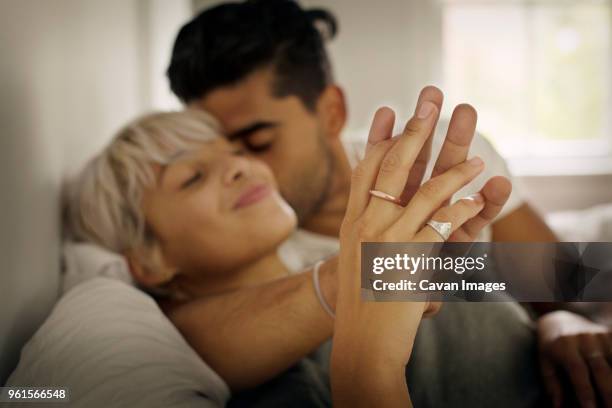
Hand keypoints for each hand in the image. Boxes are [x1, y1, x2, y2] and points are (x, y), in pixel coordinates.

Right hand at [330, 86, 511, 406]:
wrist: (360, 339)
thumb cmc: (359, 299)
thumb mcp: (354, 256)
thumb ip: (364, 226)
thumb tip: (373, 200)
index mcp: (352, 221)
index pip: (365, 168)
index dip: (378, 137)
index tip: (388, 109)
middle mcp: (366, 223)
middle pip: (392, 167)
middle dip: (414, 131)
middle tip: (430, 101)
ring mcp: (387, 239)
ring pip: (423, 192)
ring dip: (455, 172)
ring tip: (478, 158)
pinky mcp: (411, 259)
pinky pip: (442, 226)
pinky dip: (464, 211)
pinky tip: (480, 199)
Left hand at [537, 310, 611, 407]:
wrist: (559, 320)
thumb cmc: (551, 348)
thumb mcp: (545, 363)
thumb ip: (552, 385)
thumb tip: (558, 407)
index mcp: (564, 345)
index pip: (578, 371)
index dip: (586, 391)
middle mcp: (583, 338)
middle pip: (601, 369)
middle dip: (608, 393)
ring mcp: (599, 335)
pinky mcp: (609, 335)